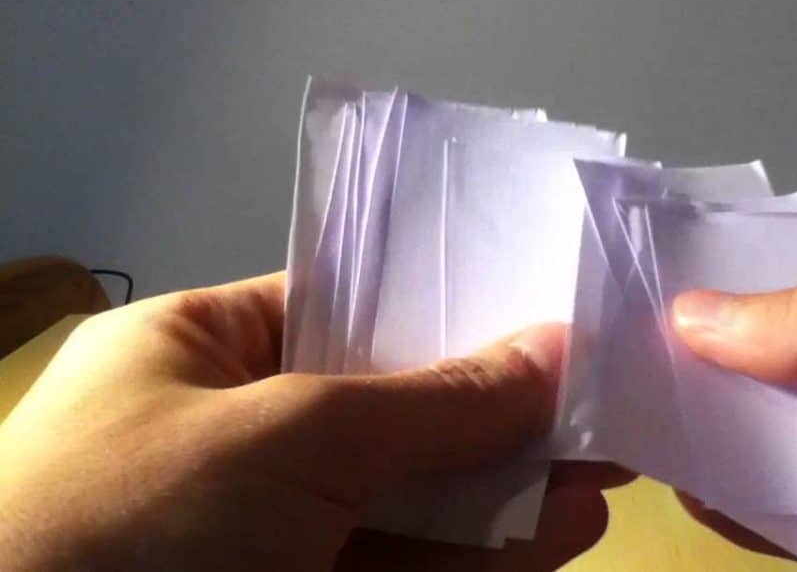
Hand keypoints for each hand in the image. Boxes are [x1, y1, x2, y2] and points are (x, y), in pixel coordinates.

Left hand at [0, 272, 627, 570]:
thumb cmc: (136, 521)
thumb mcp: (288, 434)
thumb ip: (433, 399)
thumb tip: (551, 351)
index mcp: (196, 355)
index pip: (344, 308)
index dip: (446, 308)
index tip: (542, 309)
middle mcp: (234, 440)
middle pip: (393, 410)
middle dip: (499, 411)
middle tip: (599, 401)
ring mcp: (268, 537)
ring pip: (411, 501)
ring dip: (508, 490)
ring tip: (604, 470)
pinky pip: (408, 569)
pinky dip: (483, 556)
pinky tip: (556, 533)